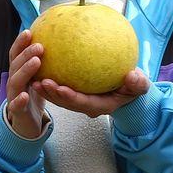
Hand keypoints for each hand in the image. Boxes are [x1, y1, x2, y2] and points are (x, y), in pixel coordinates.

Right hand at [3, 29, 47, 138]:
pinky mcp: (16, 111)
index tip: (29, 31)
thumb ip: (44, 63)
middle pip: (16, 64)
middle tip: (40, 46)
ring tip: (36, 62)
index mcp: (18, 72)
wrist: (26, 123)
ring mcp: (13, 95)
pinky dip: (19, 100)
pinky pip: (16, 105)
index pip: (16, 54)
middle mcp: (13, 81)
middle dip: (26, 53)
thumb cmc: (34, 97)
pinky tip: (25, 95)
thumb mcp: (39, 78)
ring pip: (15, 81)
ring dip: (25, 70)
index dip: (20, 43)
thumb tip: (59, 42)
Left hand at [35, 67, 150, 118]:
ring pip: (60, 98)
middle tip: (40, 82)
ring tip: (33, 78)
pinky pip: (61, 86)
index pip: (82, 103)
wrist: (130, 87)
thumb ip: (137, 83)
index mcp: (100, 105)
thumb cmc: (134, 86)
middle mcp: (87, 105)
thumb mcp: (140, 85)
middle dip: (52, 95)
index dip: (69, 97)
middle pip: (66, 102)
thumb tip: (133, 76)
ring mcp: (80, 100)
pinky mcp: (76, 92)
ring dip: (47, 90)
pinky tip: (39, 67)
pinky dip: (51, 80)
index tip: (59, 87)